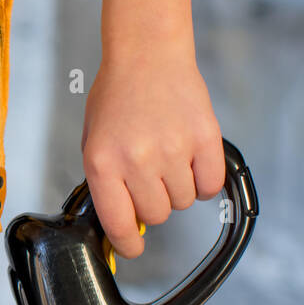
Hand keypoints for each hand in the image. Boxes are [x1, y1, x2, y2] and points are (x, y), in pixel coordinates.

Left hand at [81, 40, 223, 258]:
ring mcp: (173, 149)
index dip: (127, 244)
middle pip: (156, 215)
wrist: (147, 56)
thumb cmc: (116, 99)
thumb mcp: (94, 141)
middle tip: (149, 177)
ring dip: (177, 188)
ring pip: (183, 202)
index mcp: (102, 162)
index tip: (133, 249)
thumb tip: (124, 224)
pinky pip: (209, 186)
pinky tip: (190, 159)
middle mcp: (137, 159)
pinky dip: (202, 180)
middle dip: (153, 203)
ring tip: (167, 157)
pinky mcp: (205, 139)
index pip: (118, 223)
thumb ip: (105, 182)